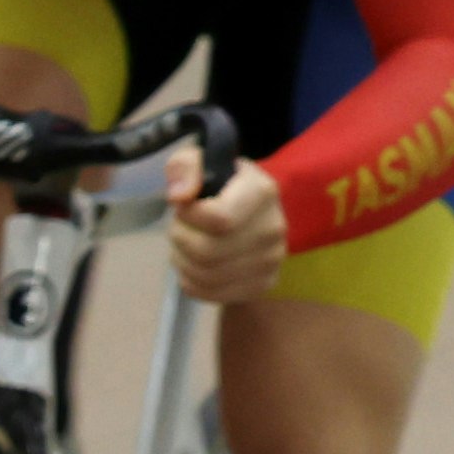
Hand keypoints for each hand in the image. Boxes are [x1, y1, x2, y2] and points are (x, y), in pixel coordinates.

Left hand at [165, 148, 287, 306]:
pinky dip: (191, 281)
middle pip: (208, 252)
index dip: (188, 216)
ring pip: (207, 276)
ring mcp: (272, 259)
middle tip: (180, 226)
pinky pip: (212, 294)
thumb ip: (184, 167)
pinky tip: (194, 264)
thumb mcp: (196, 159)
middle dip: (179, 238)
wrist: (243, 204)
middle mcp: (274, 228)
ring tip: (186, 243)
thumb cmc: (214, 180)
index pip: (219, 219)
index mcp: (261, 192)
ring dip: (182, 260)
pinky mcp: (264, 284)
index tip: (182, 205)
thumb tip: (181, 196)